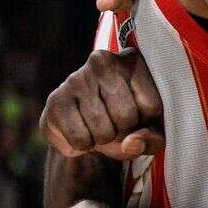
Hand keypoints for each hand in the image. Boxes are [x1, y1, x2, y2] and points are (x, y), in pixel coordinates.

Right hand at [40, 50, 163, 158]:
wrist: (85, 122)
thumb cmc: (126, 121)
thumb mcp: (150, 129)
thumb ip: (152, 138)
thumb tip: (131, 144)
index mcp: (132, 61)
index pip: (152, 106)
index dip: (146, 121)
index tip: (137, 113)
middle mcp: (103, 62)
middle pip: (126, 117)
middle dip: (123, 132)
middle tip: (115, 123)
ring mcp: (76, 78)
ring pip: (103, 131)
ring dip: (103, 141)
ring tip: (98, 126)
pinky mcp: (56, 99)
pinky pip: (80, 140)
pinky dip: (83, 146)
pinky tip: (81, 129)